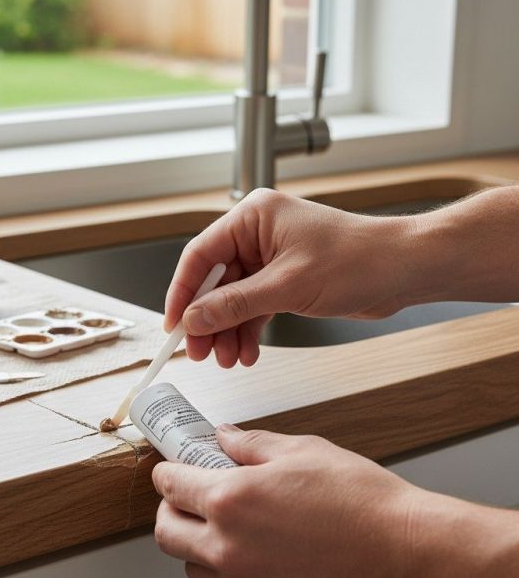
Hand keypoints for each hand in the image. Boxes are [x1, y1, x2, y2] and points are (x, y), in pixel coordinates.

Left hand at [152, 424, 420, 577]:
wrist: (405, 553)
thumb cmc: (361, 502)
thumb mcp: (301, 451)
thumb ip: (250, 444)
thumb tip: (223, 437)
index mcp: (229, 501)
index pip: (169, 486)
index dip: (166, 473)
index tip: (171, 470)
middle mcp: (227, 549)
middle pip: (166, 534)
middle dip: (170, 511)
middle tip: (188, 500)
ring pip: (193, 569)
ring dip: (198, 547)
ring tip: (228, 530)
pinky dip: (234, 576)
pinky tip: (262, 557)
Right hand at [164, 189, 417, 367]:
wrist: (403, 270)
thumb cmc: (358, 259)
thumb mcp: (287, 286)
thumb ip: (235, 304)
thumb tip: (194, 319)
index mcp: (253, 217)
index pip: (200, 256)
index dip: (183, 293)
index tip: (174, 325)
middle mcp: (257, 234)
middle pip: (214, 281)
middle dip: (207, 320)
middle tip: (200, 351)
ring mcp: (270, 258)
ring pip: (232, 299)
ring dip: (228, 331)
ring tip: (228, 359)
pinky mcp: (283, 280)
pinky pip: (253, 307)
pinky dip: (248, 331)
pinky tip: (247, 352)